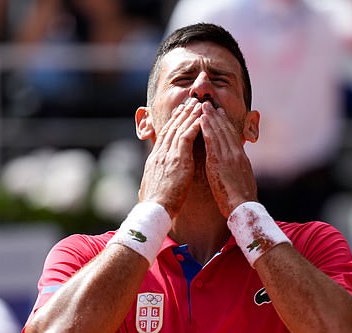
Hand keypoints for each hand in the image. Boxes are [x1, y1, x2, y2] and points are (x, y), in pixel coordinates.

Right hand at [138, 98, 202, 216]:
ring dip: (189, 115)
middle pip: (171, 128)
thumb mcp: (151, 187)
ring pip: (179, 129)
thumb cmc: (155, 205)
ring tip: (198, 105)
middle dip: (181, 114)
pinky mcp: (177, 159)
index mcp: (155, 160)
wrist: (155, 210)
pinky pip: (186, 137)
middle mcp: (160, 154)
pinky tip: (201, 118)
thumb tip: (150, 183)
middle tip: (190, 102)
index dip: (172, 123)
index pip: (164, 136)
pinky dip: (193, 126)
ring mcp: (168, 155)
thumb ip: (154, 180)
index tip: (179, 113)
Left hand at [200, 102, 256, 216]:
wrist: (243, 206)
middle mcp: (236, 154)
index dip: (225, 124)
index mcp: (241, 159)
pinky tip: (201, 120)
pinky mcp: (219, 162)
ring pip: (219, 132)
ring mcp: (229, 156)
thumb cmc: (242, 200)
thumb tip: (236, 170)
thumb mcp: (242, 181)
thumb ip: (238, 172)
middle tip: (209, 104)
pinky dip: (207, 129)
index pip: (232, 137)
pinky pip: (212, 142)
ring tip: (203, 106)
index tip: (220, 113)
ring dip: (210, 118)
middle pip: (226, 130)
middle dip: (217, 116)